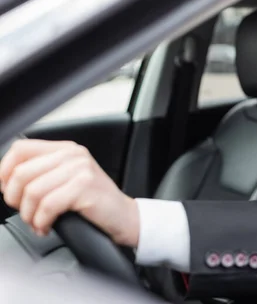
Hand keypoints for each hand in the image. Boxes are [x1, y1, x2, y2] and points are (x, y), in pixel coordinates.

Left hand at [0, 139, 138, 246]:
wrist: (125, 218)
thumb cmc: (94, 203)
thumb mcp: (67, 180)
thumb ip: (43, 173)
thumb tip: (6, 181)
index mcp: (66, 149)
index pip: (21, 149)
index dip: (4, 171)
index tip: (7, 191)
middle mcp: (74, 155)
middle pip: (21, 173)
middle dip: (15, 200)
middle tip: (27, 213)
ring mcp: (81, 169)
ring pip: (32, 191)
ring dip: (29, 215)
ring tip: (38, 223)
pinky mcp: (85, 187)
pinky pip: (48, 206)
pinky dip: (42, 222)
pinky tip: (47, 227)